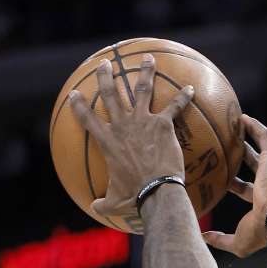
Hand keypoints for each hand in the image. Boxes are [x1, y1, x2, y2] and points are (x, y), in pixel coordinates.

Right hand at [68, 55, 194, 217]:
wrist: (156, 190)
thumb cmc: (134, 196)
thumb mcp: (114, 202)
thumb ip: (102, 204)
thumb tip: (95, 209)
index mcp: (107, 141)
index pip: (86, 118)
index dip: (78, 105)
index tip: (74, 93)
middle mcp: (122, 126)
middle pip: (111, 94)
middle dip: (106, 76)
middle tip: (104, 63)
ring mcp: (142, 122)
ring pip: (141, 90)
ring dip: (145, 72)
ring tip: (148, 58)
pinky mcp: (163, 124)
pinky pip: (174, 106)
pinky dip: (183, 97)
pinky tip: (191, 87)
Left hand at [202, 115, 266, 257]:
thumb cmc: (260, 232)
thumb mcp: (236, 241)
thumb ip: (220, 239)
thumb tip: (203, 237)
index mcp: (258, 200)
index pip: (242, 187)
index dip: (230, 181)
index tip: (215, 174)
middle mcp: (265, 182)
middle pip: (250, 164)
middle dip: (239, 155)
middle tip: (222, 145)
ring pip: (259, 147)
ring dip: (248, 136)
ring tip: (233, 123)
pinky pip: (264, 137)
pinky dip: (255, 128)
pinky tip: (243, 118)